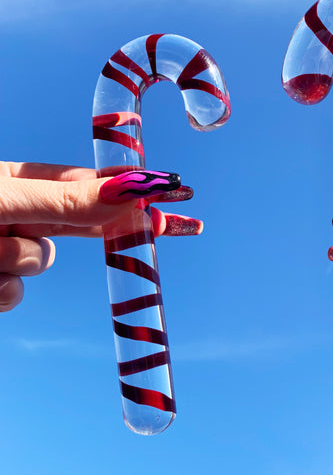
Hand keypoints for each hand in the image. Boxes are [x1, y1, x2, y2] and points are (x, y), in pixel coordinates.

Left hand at [0, 162, 198, 310]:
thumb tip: (128, 192)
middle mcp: (17, 211)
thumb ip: (63, 201)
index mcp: (20, 179)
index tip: (173, 190)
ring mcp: (5, 248)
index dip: (132, 188)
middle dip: (119, 229)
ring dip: (21, 260)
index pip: (88, 183)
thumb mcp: (5, 199)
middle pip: (79, 222)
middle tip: (174, 226)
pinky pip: (16, 295)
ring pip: (44, 261)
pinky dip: (3, 292)